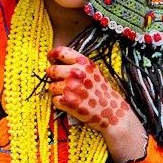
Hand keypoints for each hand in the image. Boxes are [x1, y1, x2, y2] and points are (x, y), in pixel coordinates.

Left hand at [46, 46, 146, 162]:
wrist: (111, 111)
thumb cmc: (101, 90)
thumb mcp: (94, 71)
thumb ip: (78, 64)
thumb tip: (57, 61)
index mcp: (83, 63)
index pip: (61, 52)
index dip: (52, 54)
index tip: (51, 58)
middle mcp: (75, 73)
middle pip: (51, 71)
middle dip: (53, 77)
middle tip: (60, 82)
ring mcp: (70, 88)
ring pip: (51, 86)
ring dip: (57, 91)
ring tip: (70, 94)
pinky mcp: (67, 102)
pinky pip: (54, 99)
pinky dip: (60, 102)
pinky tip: (70, 103)